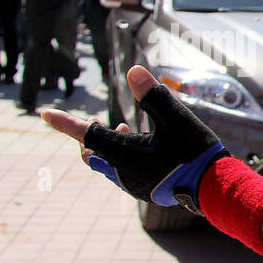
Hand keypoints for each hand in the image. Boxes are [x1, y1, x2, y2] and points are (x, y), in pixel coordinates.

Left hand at [40, 64, 229, 214]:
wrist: (216, 188)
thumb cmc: (195, 150)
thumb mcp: (175, 116)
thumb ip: (152, 94)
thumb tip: (133, 70)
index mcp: (123, 153)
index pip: (85, 133)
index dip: (64, 122)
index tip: (45, 114)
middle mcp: (122, 172)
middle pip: (91, 154)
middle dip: (91, 137)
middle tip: (102, 123)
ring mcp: (134, 185)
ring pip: (107, 166)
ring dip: (110, 148)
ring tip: (127, 130)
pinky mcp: (147, 192)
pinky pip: (123, 175)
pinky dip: (124, 160)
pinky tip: (145, 151)